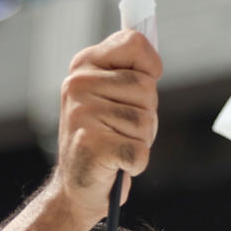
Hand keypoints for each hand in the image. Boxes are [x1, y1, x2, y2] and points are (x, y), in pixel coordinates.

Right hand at [51, 29, 161, 220]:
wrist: (75, 187)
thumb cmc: (104, 138)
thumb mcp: (110, 95)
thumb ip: (129, 72)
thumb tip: (155, 59)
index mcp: (83, 65)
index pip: (133, 43)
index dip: (150, 65)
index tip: (144, 83)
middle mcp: (78, 85)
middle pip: (147, 88)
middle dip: (146, 113)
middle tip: (121, 129)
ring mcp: (82, 115)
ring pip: (146, 120)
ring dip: (141, 140)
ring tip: (117, 145)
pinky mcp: (92, 146)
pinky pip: (140, 150)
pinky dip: (136, 163)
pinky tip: (116, 164)